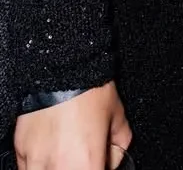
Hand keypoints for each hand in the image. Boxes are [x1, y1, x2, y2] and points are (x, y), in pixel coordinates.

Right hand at [13, 82, 131, 168]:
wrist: (62, 67)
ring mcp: (36, 164)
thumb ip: (118, 144)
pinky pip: (30, 168)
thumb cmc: (91, 90)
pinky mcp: (20, 153)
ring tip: (68, 147)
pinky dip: (41, 162)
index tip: (101, 159)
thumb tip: (114, 157)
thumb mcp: (118, 116)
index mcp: (86, 166)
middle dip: (82, 165)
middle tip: (86, 150)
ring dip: (59, 164)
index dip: (101, 167)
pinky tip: (52, 144)